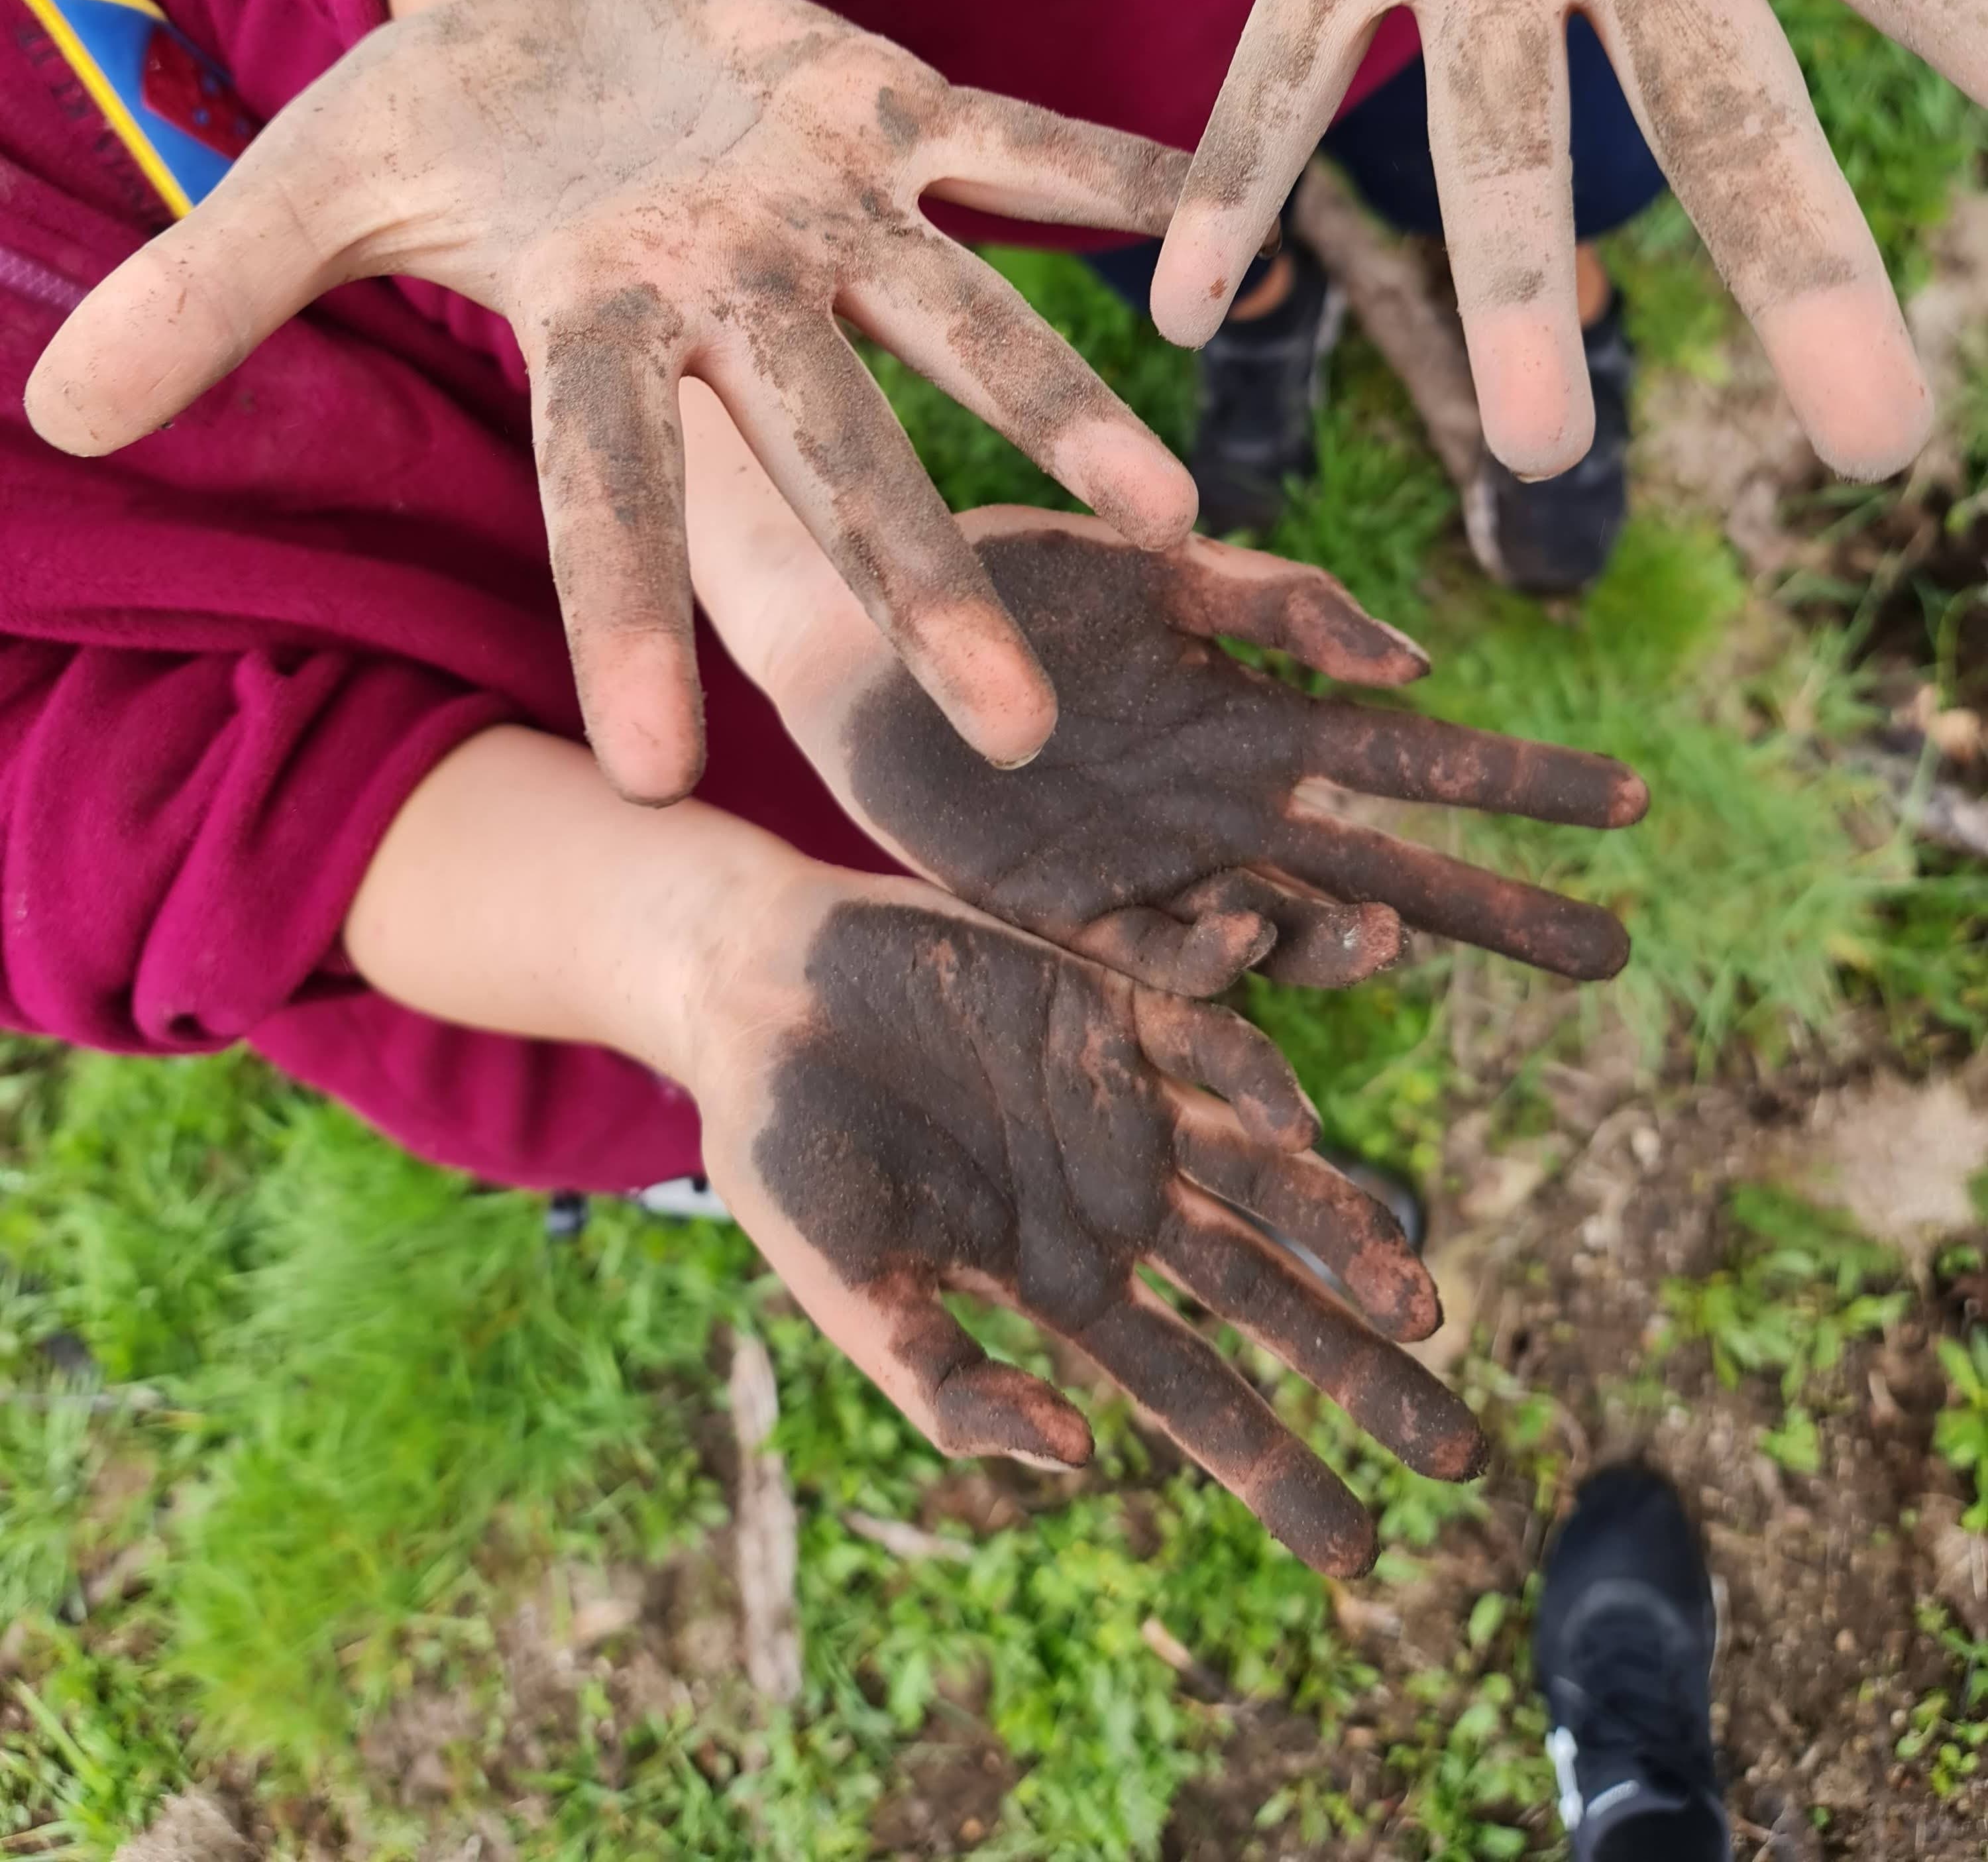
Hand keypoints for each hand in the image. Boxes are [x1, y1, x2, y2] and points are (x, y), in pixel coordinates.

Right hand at [26, 0, 1196, 799]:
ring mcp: (827, 208)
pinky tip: (1236, 227)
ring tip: (1175, 518)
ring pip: (961, 323)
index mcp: (599, 323)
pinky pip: (1016, 144)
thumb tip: (58, 420)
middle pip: (832, 458)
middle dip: (914, 587)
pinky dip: (1115, 174)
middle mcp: (736, 297)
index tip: (646, 773)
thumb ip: (220, 293)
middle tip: (1005, 741)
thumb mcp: (311, 180)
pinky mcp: (888, 105)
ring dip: (1064, 413)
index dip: (616, 620)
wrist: (551, 6)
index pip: (603, 494)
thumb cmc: (437, 116)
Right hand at [344, 727, 1482, 1577]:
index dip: (1274, 1468)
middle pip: (1264, 1296)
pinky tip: (1300, 1123)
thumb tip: (1079, 1459)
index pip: (1192, 1390)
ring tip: (1424, 1303)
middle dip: (1360, 1372)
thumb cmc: (780, 1150)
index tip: (1359, 1554)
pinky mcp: (1104, 999)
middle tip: (1460, 1453)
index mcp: (1057, 1281)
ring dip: (1345, 1235)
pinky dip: (1252, 1078)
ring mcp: (1120, 1100)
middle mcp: (1115, 1198)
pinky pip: (1202, 1040)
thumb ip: (946, 1380)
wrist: (749, 989)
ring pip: (1267, 1178)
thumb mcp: (847, 1287)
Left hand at [693, 469, 1646, 990]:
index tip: (1633, 801)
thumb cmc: (999, 574)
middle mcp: (1225, 808)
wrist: (849, 620)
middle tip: (1610, 949)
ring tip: (1398, 940)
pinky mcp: (1063, 913)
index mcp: (1256, 719)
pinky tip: (1247, 963)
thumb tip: (1418, 662)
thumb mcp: (1148, 561)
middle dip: (1496, 907)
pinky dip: (1213, 986)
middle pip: (1389, 871)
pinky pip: (1159, 969)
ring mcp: (1153, 868)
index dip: (1524, 784)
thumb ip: (1278, 602)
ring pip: (1285, 929)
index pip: (1420, 758)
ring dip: (1349, 945)